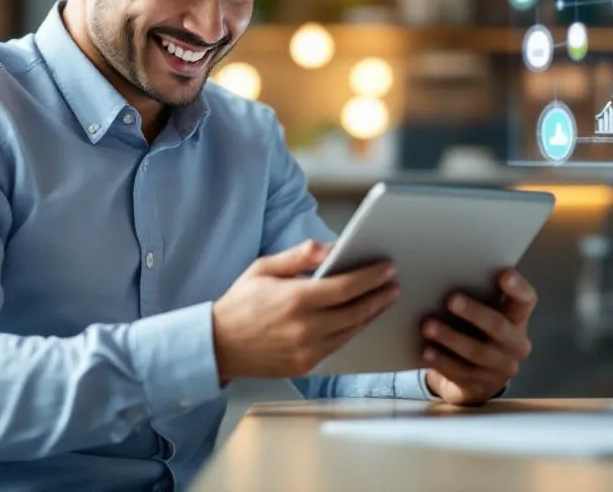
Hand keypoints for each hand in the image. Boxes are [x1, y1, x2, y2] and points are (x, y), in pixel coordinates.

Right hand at [212, 240, 399, 381]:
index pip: (346, 286)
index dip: (371, 277)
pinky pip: (339, 345)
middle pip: (356, 310)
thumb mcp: (264, 268)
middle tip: (394, 284)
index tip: (387, 268)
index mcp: (296, 299)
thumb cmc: (240, 303)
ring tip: (384, 299)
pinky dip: (354, 330)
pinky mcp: (307, 365)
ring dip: (372, 314)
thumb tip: (330, 247)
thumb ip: (299, 256)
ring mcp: (307, 349)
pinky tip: (361, 318)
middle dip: (379, 295)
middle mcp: (305, 327)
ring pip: (352, 330)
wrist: (218, 346)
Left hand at [421, 269, 535, 404]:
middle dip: (474, 312)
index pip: (526, 301)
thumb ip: (479, 299)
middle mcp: (515, 345)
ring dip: (451, 338)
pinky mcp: (481, 386)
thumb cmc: (478, 335)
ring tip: (428, 326)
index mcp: (518, 320)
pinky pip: (460, 373)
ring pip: (477, 352)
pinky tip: (427, 350)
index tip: (504, 274)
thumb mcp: (485, 318)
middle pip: (499, 327)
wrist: (476, 381)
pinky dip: (442, 360)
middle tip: (450, 299)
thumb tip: (449, 272)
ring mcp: (500, 369)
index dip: (518, 288)